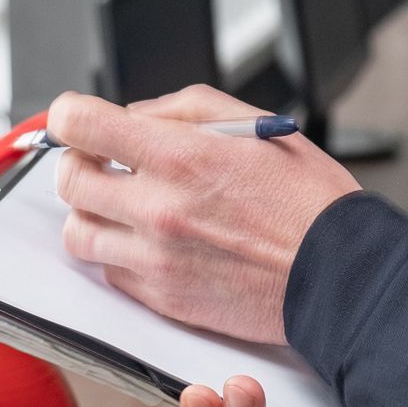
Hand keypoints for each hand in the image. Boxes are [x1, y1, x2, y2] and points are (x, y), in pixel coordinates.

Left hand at [48, 86, 360, 343]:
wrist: (339, 273)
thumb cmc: (307, 200)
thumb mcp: (254, 124)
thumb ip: (182, 109)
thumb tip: (132, 115)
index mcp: (180, 155)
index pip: (79, 123)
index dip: (72, 116)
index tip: (81, 122)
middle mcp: (159, 208)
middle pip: (68, 179)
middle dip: (81, 163)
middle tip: (106, 163)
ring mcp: (156, 258)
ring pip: (78, 233)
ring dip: (93, 213)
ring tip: (126, 207)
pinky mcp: (163, 298)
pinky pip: (110, 271)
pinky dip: (120, 253)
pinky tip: (153, 241)